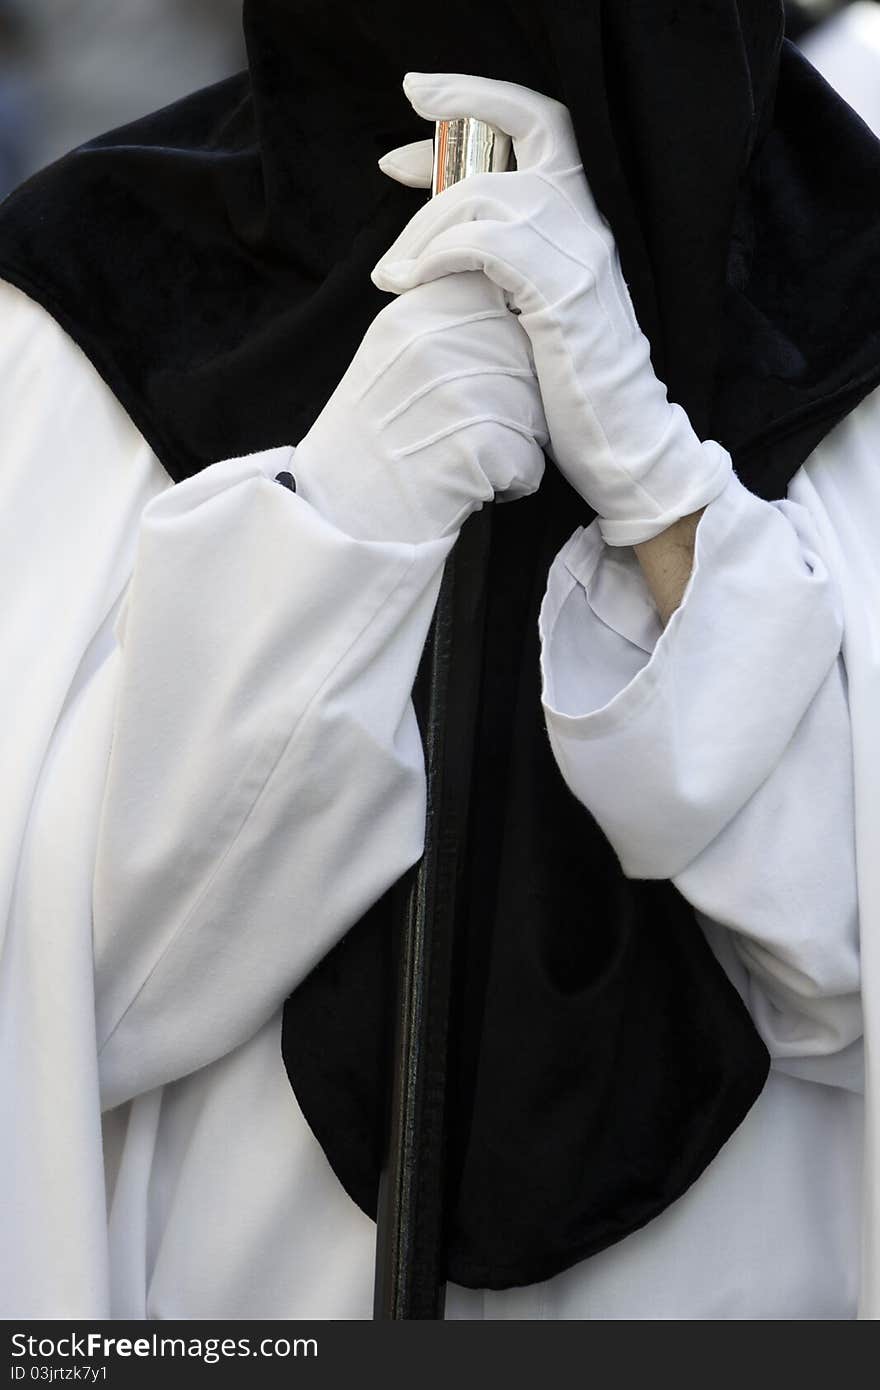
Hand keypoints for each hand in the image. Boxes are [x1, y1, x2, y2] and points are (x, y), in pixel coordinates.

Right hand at [293, 271, 547, 544]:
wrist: (336, 519)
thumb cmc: (367, 445)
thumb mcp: (389, 358)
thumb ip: (443, 323)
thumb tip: (513, 309)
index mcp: (413, 314)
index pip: (497, 300)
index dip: (503, 338)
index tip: (474, 371)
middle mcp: (436, 344)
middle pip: (527, 360)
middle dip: (513, 399)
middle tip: (460, 431)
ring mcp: (459, 394)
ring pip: (536, 413)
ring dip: (512, 444)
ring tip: (458, 460)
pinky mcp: (478, 448)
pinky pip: (531, 463)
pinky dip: (509, 486)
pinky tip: (464, 489)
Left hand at [374, 73, 730, 545]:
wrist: (625, 448)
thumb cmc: (572, 393)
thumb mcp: (534, 310)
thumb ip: (503, 265)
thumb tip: (438, 243)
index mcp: (583, 221)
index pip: (539, 124)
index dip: (477, 103)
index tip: (419, 116)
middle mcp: (589, 223)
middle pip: (520, 128)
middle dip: (448, 123)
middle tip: (385, 161)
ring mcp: (581, 254)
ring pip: (484, 194)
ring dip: (422, 228)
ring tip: (392, 275)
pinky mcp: (563, 294)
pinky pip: (485, 244)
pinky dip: (438, 256)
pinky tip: (413, 286)